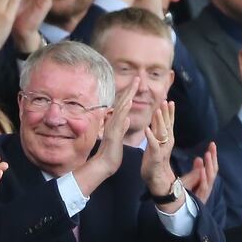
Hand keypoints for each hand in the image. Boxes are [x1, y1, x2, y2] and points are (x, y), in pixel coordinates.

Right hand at [73, 77, 137, 195]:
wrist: (104, 164)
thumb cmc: (112, 152)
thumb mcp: (119, 137)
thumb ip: (123, 127)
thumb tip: (127, 118)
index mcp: (116, 122)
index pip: (124, 106)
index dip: (130, 94)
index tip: (137, 84)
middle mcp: (113, 121)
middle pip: (122, 102)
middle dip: (130, 89)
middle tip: (137, 78)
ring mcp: (112, 126)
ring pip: (121, 107)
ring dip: (128, 95)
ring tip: (135, 84)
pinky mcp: (114, 133)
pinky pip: (119, 119)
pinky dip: (124, 109)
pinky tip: (129, 101)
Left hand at [142, 100, 180, 211]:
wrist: (157, 181)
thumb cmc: (154, 162)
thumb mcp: (156, 145)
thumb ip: (157, 134)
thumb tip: (156, 122)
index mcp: (165, 140)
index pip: (168, 123)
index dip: (169, 112)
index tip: (169, 100)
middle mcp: (166, 143)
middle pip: (167, 125)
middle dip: (167, 113)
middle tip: (166, 100)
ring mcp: (161, 150)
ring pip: (162, 133)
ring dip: (160, 121)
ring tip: (157, 110)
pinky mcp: (155, 157)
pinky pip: (153, 145)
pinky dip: (150, 136)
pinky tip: (147, 129)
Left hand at [180, 141, 216, 203]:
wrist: (180, 213)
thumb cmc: (185, 197)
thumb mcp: (189, 182)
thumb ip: (195, 172)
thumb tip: (198, 158)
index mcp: (205, 182)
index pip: (211, 166)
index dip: (212, 156)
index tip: (212, 144)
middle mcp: (207, 187)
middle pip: (213, 171)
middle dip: (213, 159)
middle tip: (211, 146)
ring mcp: (204, 193)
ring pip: (210, 178)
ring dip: (209, 166)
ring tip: (207, 155)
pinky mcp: (200, 199)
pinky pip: (203, 188)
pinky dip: (203, 178)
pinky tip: (202, 170)